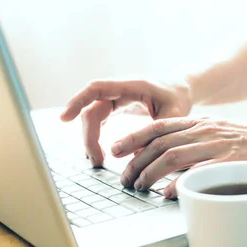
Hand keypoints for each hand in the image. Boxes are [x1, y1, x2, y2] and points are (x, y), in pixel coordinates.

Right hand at [60, 78, 192, 165]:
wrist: (181, 88)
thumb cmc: (178, 97)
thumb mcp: (175, 114)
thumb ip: (158, 132)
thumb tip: (138, 155)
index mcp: (131, 85)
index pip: (97, 88)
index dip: (78, 101)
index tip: (64, 118)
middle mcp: (119, 90)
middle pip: (92, 109)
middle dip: (89, 135)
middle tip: (96, 161)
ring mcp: (116, 98)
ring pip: (93, 117)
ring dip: (91, 138)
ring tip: (96, 161)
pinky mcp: (116, 106)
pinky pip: (99, 119)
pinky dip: (95, 135)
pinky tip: (96, 152)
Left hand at [111, 117, 246, 197]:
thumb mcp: (216, 131)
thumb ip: (191, 139)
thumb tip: (163, 156)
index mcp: (198, 122)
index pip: (157, 126)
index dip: (133, 137)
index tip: (115, 149)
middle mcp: (203, 131)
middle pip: (159, 144)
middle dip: (136, 162)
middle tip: (125, 179)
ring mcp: (216, 146)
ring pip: (172, 156)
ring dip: (151, 173)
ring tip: (140, 187)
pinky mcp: (231, 162)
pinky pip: (200, 172)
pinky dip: (181, 183)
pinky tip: (169, 193)